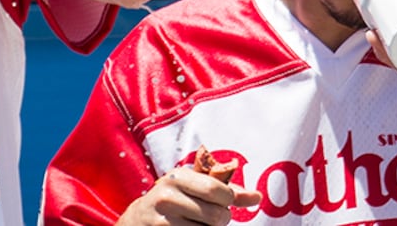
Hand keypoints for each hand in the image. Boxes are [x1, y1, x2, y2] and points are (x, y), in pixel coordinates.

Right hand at [116, 166, 260, 225]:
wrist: (138, 221)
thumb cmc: (173, 201)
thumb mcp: (194, 188)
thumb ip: (226, 190)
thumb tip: (257, 197)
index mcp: (178, 176)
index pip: (219, 190)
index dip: (227, 200)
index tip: (219, 201)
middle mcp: (167, 196)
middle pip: (217, 215)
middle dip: (220, 219)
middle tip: (209, 217)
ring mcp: (163, 220)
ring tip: (195, 223)